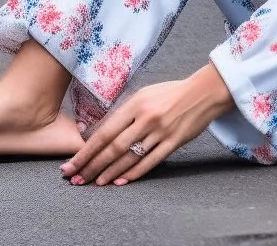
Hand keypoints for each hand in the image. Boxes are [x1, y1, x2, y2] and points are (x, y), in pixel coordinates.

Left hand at [60, 65, 233, 186]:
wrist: (203, 92)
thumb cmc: (171, 92)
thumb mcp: (145, 94)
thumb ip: (126, 112)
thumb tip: (102, 131)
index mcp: (136, 103)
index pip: (106, 131)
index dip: (87, 150)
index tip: (72, 163)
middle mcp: (146, 118)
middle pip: (113, 148)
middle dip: (92, 165)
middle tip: (77, 179)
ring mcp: (160, 132)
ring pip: (129, 158)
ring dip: (110, 173)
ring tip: (95, 183)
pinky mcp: (173, 142)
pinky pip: (150, 162)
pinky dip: (133, 174)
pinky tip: (121, 181)